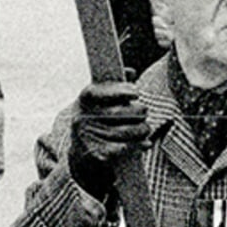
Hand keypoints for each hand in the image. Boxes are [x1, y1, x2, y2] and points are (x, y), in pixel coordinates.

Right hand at [67, 80, 148, 198]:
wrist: (81, 154)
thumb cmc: (96, 121)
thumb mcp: (100, 102)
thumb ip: (115, 86)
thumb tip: (131, 71)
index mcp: (84, 101)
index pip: (102, 92)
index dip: (120, 91)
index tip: (136, 92)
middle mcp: (82, 118)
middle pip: (118, 112)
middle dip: (136, 112)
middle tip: (144, 112)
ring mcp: (88, 137)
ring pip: (123, 131)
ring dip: (141, 130)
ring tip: (146, 129)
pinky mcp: (96, 154)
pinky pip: (123, 148)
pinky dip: (137, 146)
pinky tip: (143, 144)